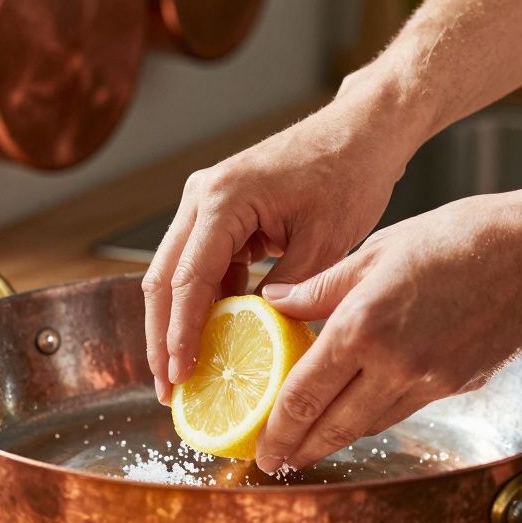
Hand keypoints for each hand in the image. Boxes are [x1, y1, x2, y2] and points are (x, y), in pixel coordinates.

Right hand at [142, 85, 419, 403]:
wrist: (360, 132)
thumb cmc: (348, 176)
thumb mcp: (323, 244)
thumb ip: (287, 293)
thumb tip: (259, 341)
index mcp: (222, 199)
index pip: (187, 279)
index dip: (180, 334)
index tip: (180, 376)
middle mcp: (201, 197)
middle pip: (162, 279)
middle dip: (161, 339)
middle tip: (167, 389)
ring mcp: (205, 203)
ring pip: (174, 275)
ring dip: (176, 325)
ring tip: (181, 376)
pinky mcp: (219, 214)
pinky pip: (199, 266)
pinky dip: (202, 304)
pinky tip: (212, 342)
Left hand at [254, 187, 521, 472]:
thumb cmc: (462, 236)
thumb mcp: (377, 249)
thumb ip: (320, 287)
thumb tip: (274, 303)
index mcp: (364, 325)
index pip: (304, 393)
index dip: (278, 427)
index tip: (261, 446)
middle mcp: (394, 364)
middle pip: (333, 426)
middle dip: (299, 450)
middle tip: (275, 462)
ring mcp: (430, 381)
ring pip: (368, 424)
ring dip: (335, 439)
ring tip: (309, 444)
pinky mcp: (457, 386)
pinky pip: (403, 410)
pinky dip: (374, 416)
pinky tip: (359, 412)